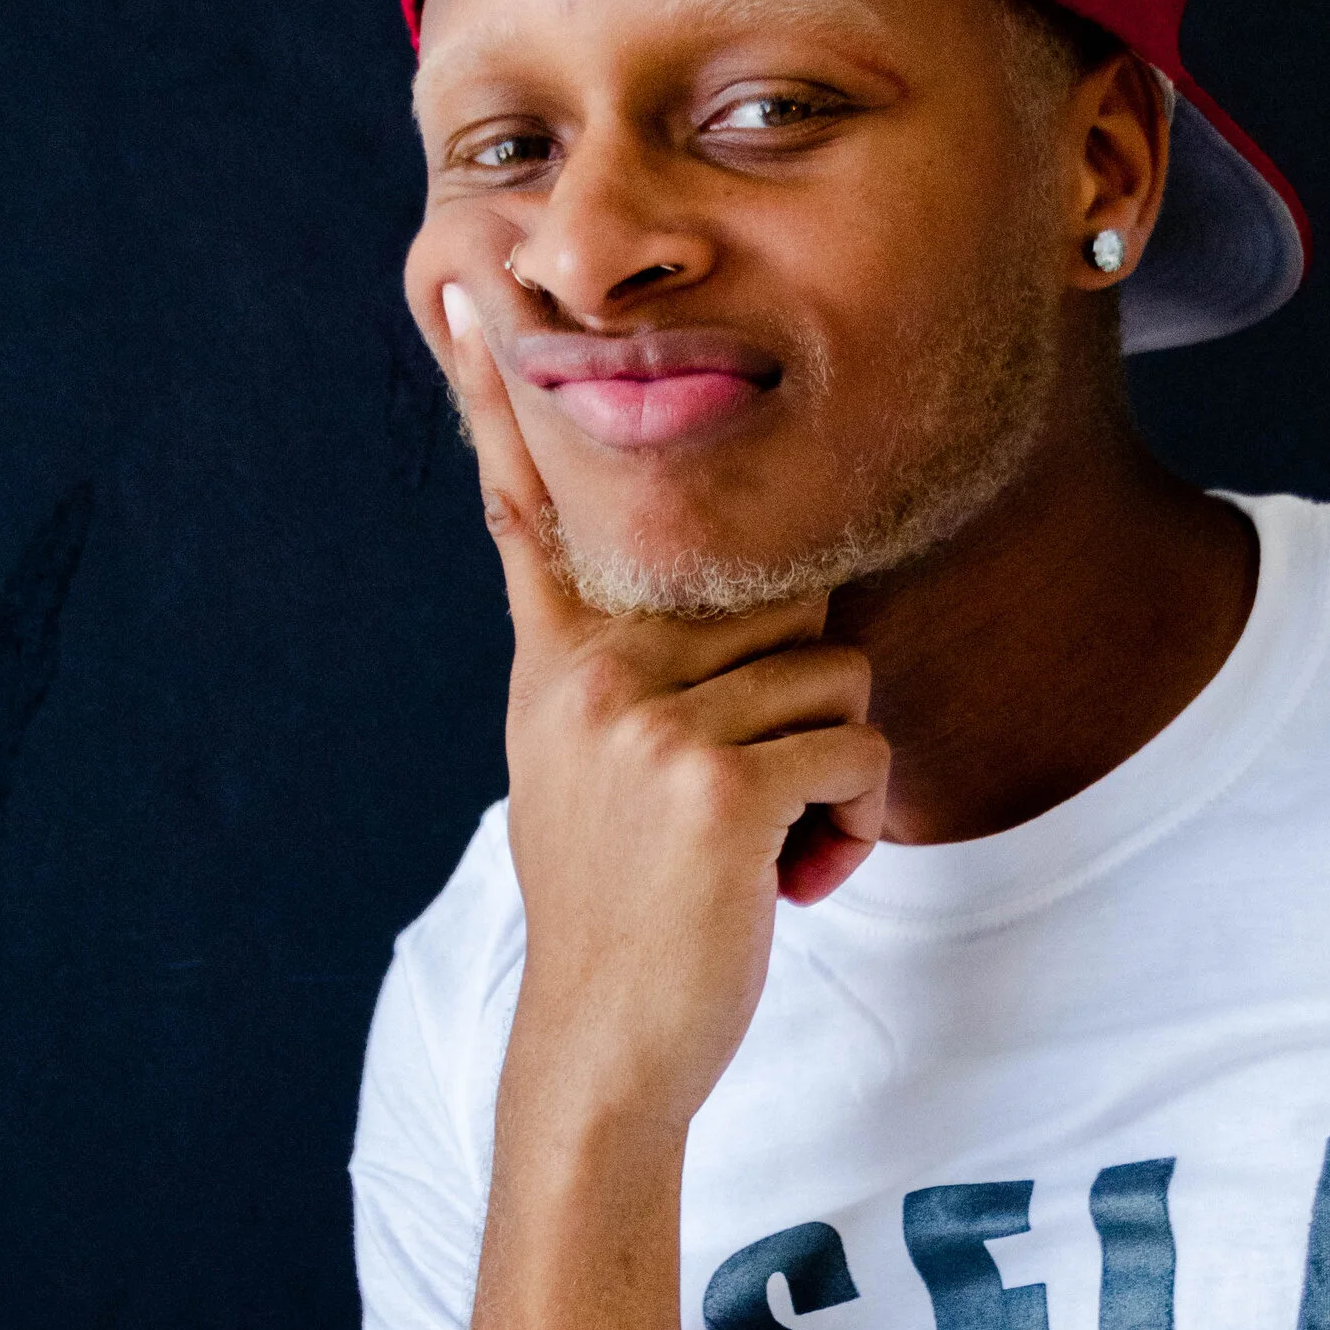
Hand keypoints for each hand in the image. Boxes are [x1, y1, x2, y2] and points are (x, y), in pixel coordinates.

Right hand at [427, 234, 889, 1139]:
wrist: (608, 1046)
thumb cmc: (630, 909)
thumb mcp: (589, 768)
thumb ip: (622, 672)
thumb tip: (722, 603)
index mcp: (558, 657)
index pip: (532, 505)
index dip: (504, 392)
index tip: (475, 283)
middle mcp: (593, 672)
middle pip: (779, 602)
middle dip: (803, 708)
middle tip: (747, 806)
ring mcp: (651, 723)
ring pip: (836, 686)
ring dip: (835, 786)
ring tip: (763, 853)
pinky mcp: (717, 784)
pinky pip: (855, 755)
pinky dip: (853, 830)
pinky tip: (791, 882)